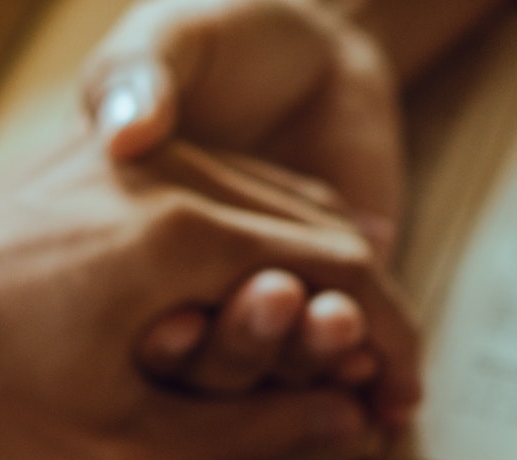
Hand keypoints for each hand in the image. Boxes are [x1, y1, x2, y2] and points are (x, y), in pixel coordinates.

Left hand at [0, 130, 418, 459]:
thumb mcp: (122, 445)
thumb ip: (248, 430)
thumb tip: (340, 419)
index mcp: (184, 239)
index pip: (343, 273)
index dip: (392, 341)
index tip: (400, 395)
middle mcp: (172, 174)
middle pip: (323, 230)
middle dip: (365, 311)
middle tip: (375, 386)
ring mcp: (142, 158)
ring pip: (281, 202)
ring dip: (319, 277)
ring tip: (329, 358)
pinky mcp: (114, 159)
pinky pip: (227, 189)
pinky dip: (268, 245)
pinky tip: (268, 307)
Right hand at [87, 0, 409, 415]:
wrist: (315, 52)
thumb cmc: (223, 34)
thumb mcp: (168, 38)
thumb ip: (140, 76)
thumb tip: (126, 129)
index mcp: (131, 250)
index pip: (136, 315)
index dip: (156, 331)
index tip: (173, 323)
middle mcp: (193, 295)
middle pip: (213, 355)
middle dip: (245, 341)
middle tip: (278, 301)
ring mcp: (265, 307)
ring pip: (282, 361)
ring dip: (311, 353)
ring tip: (340, 323)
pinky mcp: (330, 306)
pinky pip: (347, 352)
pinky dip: (371, 363)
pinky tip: (389, 368)